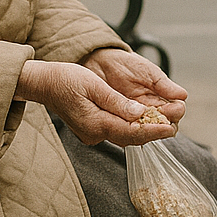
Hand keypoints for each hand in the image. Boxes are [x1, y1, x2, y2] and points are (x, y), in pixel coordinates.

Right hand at [15, 58, 182, 146]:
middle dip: (152, 134)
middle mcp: (93, 133)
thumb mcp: (93, 85)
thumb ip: (117, 102)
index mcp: (94, 123)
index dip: (153, 131)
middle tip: (173, 129)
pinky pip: (115, 132)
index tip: (170, 128)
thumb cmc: (65, 79)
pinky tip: (143, 124)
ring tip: (164, 127)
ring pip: (123, 136)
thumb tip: (138, 113)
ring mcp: (91, 134)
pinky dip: (131, 129)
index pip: (130, 131)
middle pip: (129, 138)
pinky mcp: (90, 130)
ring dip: (143, 132)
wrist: (44, 84)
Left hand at [83, 50, 187, 128]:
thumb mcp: (146, 70)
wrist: (99, 62)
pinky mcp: (120, 124)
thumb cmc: (124, 64)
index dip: (175, 112)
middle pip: (165, 126)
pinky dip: (129, 133)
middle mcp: (151, 111)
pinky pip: (128, 136)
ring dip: (147, 132)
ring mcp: (136, 119)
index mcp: (161, 97)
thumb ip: (163, 84)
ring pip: (148, 134)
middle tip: (156, 121)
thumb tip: (182, 94)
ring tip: (140, 125)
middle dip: (163, 126)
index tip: (169, 109)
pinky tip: (125, 127)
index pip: (177, 111)